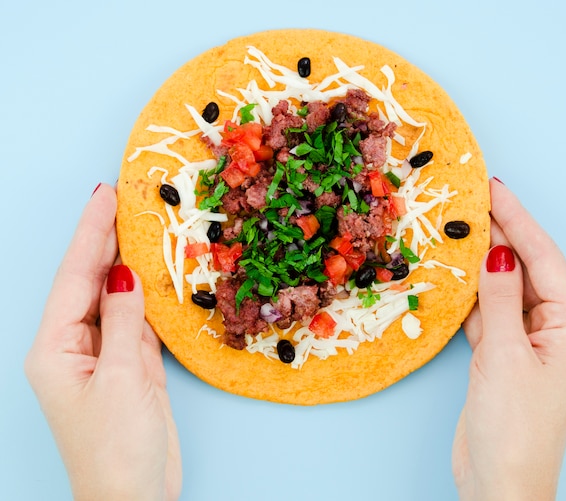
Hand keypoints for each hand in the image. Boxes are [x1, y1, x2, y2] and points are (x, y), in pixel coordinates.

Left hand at [25, 184, 181, 500]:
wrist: (135, 497)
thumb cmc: (118, 448)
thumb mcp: (122, 379)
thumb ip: (124, 322)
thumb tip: (125, 275)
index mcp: (55, 348)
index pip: (74, 277)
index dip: (90, 233)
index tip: (105, 195)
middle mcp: (74, 345)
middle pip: (90, 281)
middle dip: (105, 239)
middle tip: (124, 198)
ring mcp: (103, 354)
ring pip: (115, 296)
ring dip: (128, 262)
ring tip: (141, 225)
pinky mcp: (129, 365)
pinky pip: (136, 319)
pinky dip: (146, 294)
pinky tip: (154, 272)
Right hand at [452, 179, 565, 500]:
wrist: (500, 482)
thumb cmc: (515, 426)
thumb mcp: (505, 356)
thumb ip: (499, 301)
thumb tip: (497, 254)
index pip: (543, 259)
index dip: (518, 221)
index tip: (495, 190)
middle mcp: (555, 329)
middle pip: (525, 269)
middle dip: (500, 236)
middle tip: (471, 202)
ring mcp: (527, 342)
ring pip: (504, 289)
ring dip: (482, 263)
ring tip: (460, 228)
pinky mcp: (502, 355)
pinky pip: (488, 312)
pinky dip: (472, 294)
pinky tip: (456, 273)